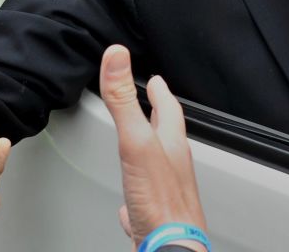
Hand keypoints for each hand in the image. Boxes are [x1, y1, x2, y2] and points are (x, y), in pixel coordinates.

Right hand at [99, 44, 206, 249]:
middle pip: (167, 133)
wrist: (168, 246)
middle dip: (159, 115)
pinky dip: (136, 187)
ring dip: (149, 147)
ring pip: (158, 162)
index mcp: (171, 143)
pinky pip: (144, 195)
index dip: (160, 91)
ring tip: (140, 140)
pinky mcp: (153, 213)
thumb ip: (124, 101)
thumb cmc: (160, 201)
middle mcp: (172, 165)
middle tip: (153, 101)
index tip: (155, 78)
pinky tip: (129, 193)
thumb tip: (117, 56)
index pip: (168, 107)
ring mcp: (164, 190)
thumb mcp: (137, 141)